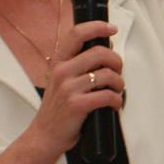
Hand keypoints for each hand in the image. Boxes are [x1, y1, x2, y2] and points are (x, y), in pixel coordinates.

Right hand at [29, 21, 124, 156]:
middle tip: (118, 72)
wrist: (44, 136)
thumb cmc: (58, 109)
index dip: (97, 27)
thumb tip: (107, 48)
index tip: (111, 29)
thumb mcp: (62, 81)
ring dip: (119, 84)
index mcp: (59, 63)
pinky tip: (114, 105)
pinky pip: (108, 95)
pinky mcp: (77, 104)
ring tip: (116, 92)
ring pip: (108, 75)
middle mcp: (62, 72)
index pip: (76, 34)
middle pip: (100, 52)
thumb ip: (79, 64)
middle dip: (117, 61)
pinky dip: (117, 101)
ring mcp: (69, 88)